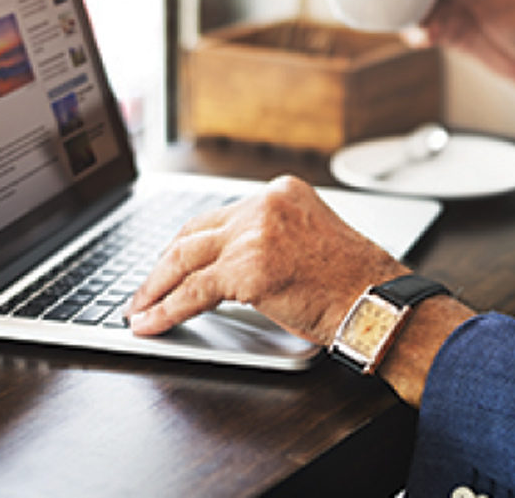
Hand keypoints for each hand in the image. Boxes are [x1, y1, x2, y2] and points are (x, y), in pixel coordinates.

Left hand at [125, 175, 407, 343]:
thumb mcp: (311, 238)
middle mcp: (265, 205)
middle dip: (164, 264)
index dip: (188, 243)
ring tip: (137, 308)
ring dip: (154, 286)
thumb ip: (271, 238)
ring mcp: (254, 235)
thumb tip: (227, 265)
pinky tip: (151, 322)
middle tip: (145, 288)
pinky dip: (165, 309)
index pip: (218, 216)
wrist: (376, 301)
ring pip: (184, 258)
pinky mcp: (246, 270)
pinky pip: (192, 292)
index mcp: (281, 192)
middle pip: (195, 232)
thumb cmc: (353, 281)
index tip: (171, 261)